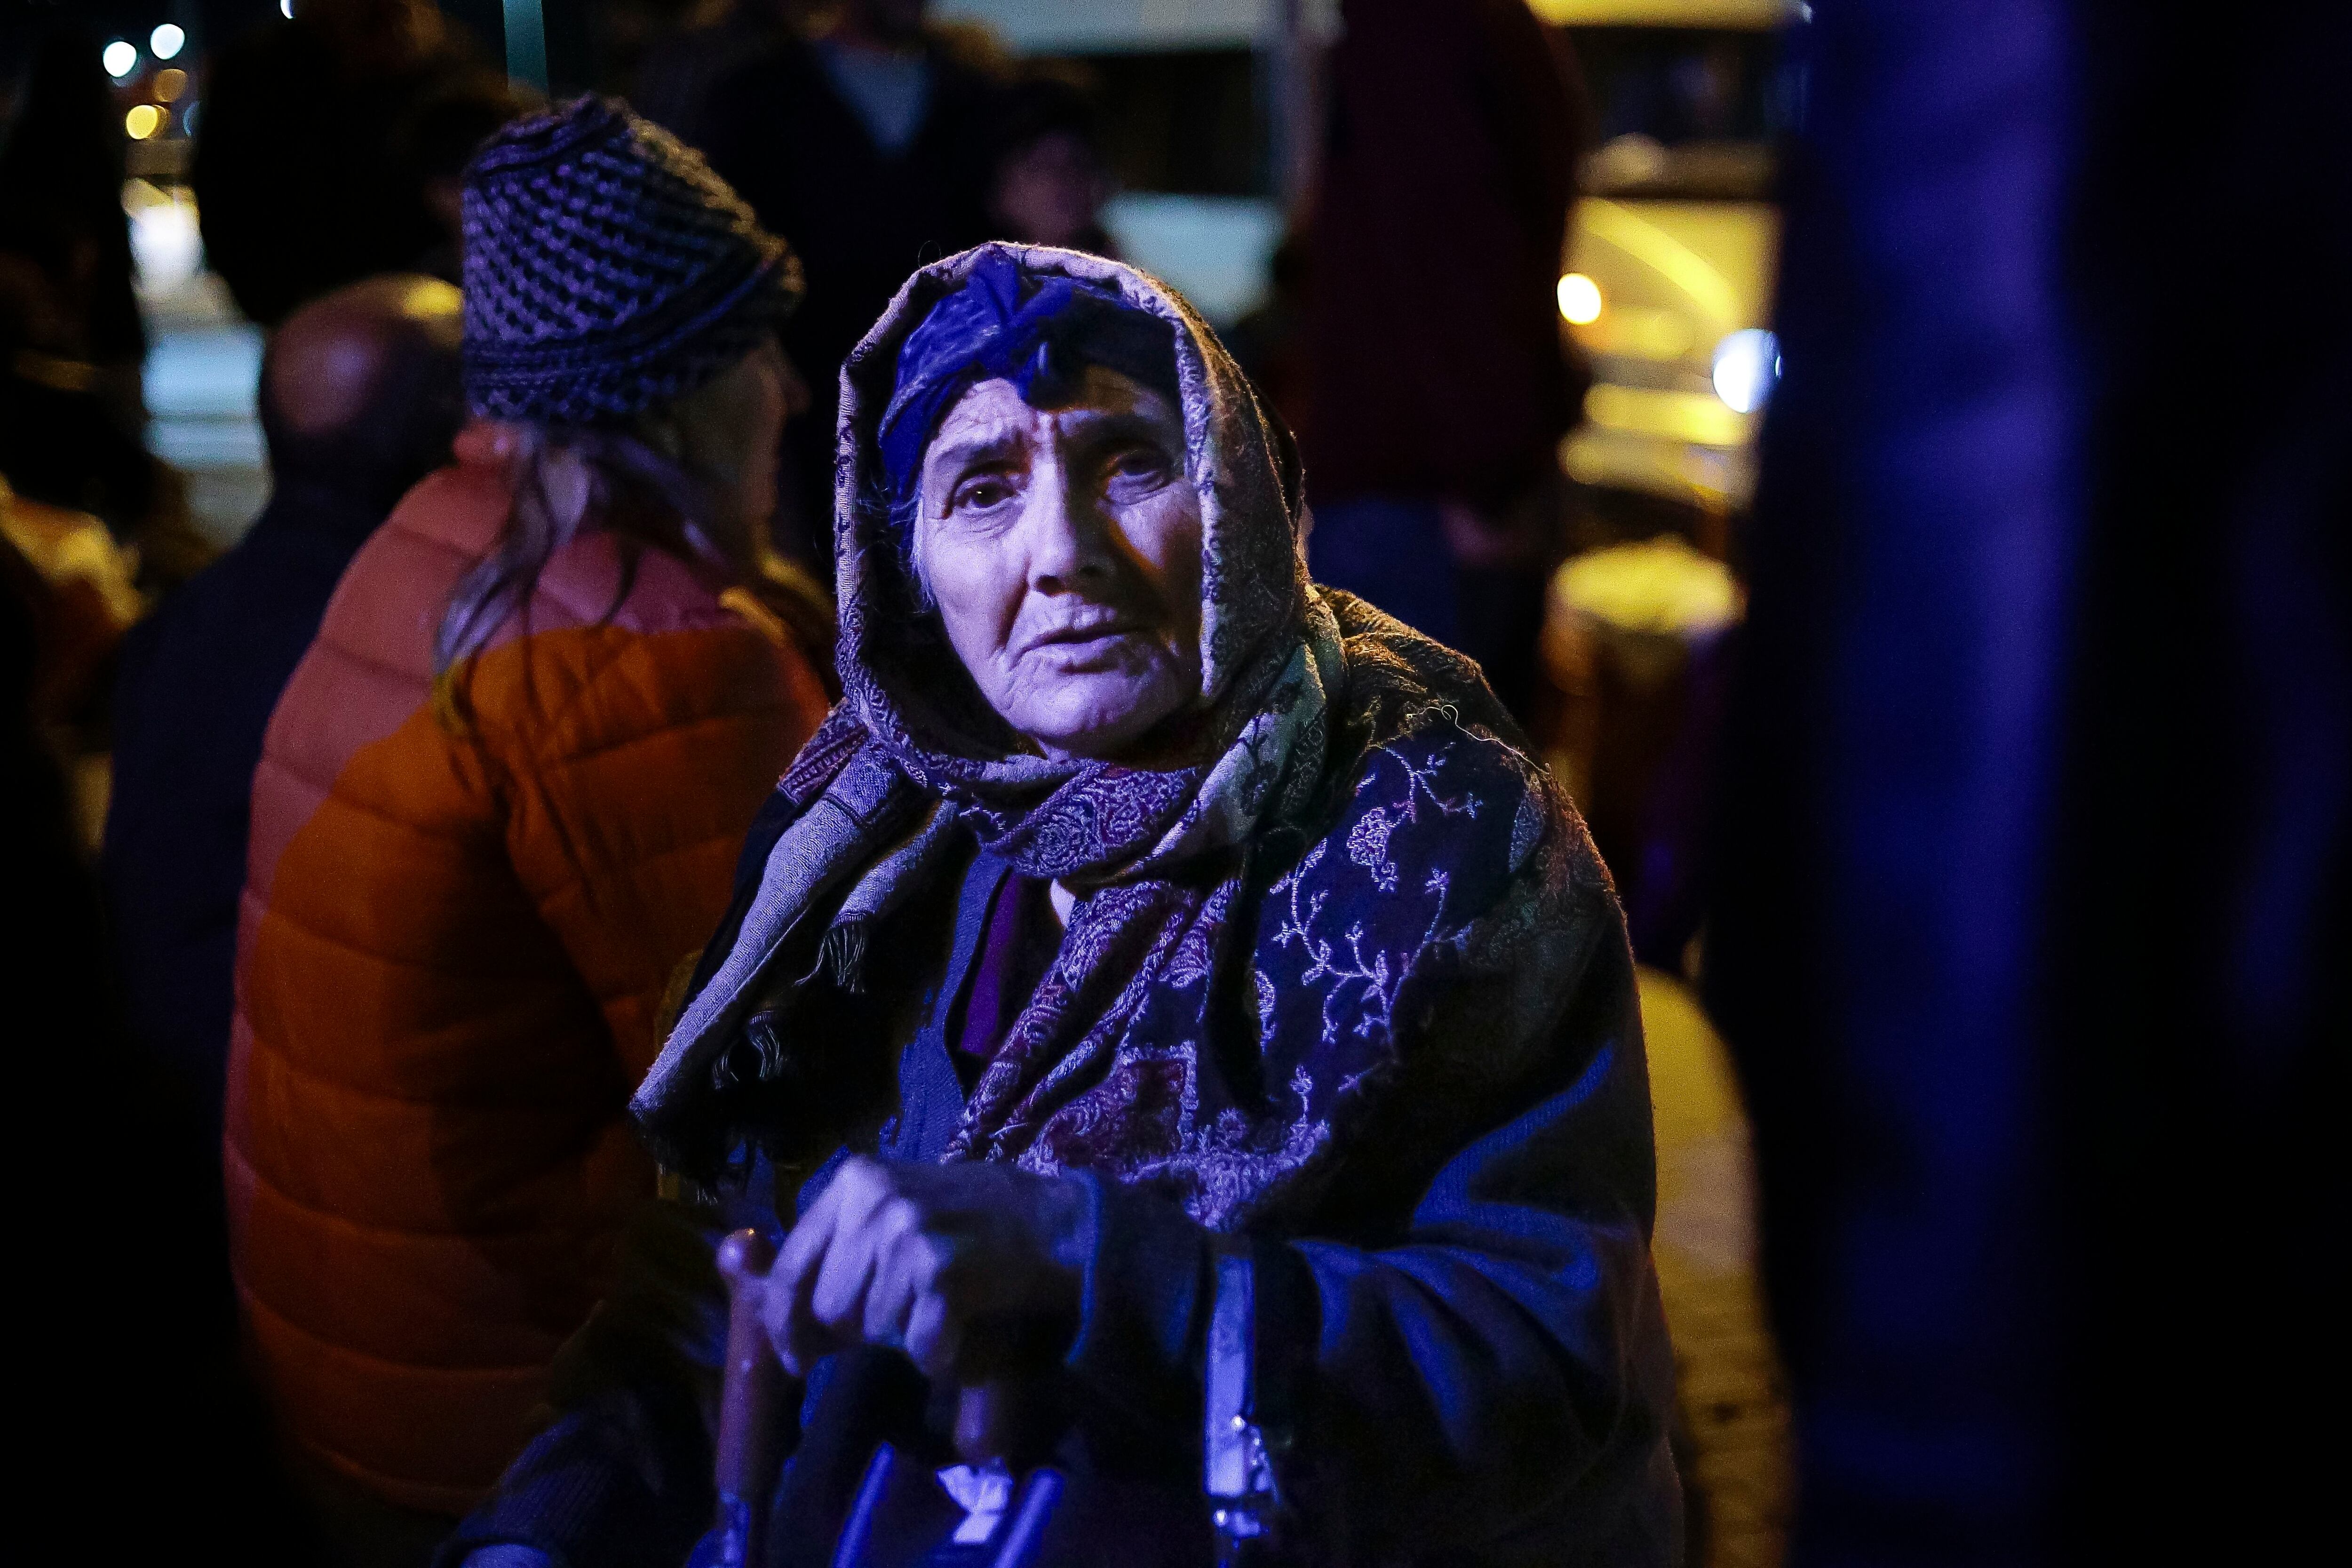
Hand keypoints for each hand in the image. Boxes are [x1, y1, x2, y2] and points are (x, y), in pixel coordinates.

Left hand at [761, 1156, 1087, 1380]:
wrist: (1061, 1221)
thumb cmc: (971, 1221)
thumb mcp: (890, 1214)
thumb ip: (825, 1246)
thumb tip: (733, 1268)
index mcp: (852, 1180)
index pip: (788, 1269)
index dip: (786, 1325)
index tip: (801, 1359)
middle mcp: (873, 1199)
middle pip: (830, 1309)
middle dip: (863, 1329)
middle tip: (910, 1313)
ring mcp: (909, 1233)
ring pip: (874, 1330)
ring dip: (910, 1338)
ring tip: (946, 1308)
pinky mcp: (945, 1271)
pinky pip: (922, 1348)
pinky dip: (946, 1356)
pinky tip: (969, 1326)